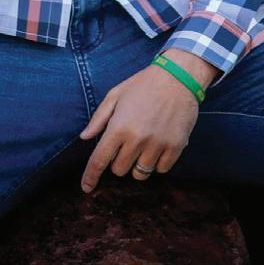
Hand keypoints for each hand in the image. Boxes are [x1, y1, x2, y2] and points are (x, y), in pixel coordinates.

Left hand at [79, 51, 213, 192]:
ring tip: (143, 145)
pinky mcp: (175, 147)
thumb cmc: (144, 84)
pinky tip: (158, 146)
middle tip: (126, 143)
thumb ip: (99, 118)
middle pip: (119, 170)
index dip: (90, 176)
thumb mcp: (116, 94)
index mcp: (119, 126)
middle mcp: (137, 139)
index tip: (86, 187)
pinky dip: (157, 163)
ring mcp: (157, 145)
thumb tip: (85, 137)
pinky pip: (161, 170)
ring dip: (137, 164)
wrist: (178, 76)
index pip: (100, 160)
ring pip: (140, 174)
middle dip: (119, 160)